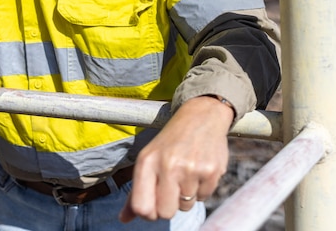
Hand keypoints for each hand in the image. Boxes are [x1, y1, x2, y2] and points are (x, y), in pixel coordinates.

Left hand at [119, 95, 234, 221]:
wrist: (201, 116)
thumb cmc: (170, 142)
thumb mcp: (148, 159)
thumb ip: (136, 191)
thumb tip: (124, 219)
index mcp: (147, 162)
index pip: (141, 207)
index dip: (148, 213)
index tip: (154, 204)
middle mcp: (167, 165)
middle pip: (165, 213)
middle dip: (169, 206)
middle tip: (173, 188)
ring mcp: (190, 169)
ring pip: (186, 206)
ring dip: (187, 195)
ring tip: (187, 173)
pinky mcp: (211, 171)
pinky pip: (204, 198)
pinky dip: (202, 189)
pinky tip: (199, 170)